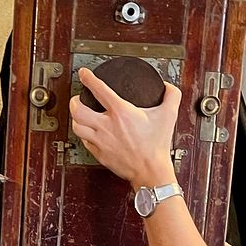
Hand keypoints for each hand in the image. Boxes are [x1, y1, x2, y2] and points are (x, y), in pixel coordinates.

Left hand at [69, 67, 179, 188]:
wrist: (151, 171)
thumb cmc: (157, 146)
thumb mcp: (169, 115)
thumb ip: (171, 95)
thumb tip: (167, 86)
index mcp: (121, 112)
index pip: (98, 89)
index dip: (88, 78)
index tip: (84, 74)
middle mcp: (107, 126)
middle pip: (78, 110)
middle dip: (74, 100)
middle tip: (77, 97)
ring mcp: (101, 141)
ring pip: (76, 126)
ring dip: (75, 118)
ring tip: (78, 114)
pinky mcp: (99, 153)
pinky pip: (84, 141)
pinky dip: (83, 134)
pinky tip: (87, 131)